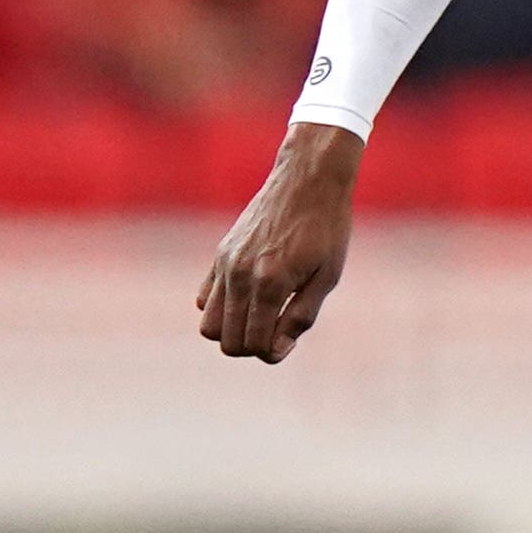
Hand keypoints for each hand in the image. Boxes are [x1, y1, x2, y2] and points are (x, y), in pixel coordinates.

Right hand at [197, 123, 360, 363]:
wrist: (308, 179)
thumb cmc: (327, 229)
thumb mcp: (327, 277)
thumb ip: (301, 317)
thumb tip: (276, 350)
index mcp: (270, 284)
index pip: (254, 345)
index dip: (273, 352)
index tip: (291, 338)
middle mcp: (240, 275)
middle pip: (226, 342)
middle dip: (252, 345)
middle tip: (278, 327)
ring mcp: (225, 264)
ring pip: (208, 324)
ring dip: (234, 330)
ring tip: (263, 316)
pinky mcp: (220, 254)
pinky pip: (204, 299)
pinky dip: (222, 308)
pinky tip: (251, 297)